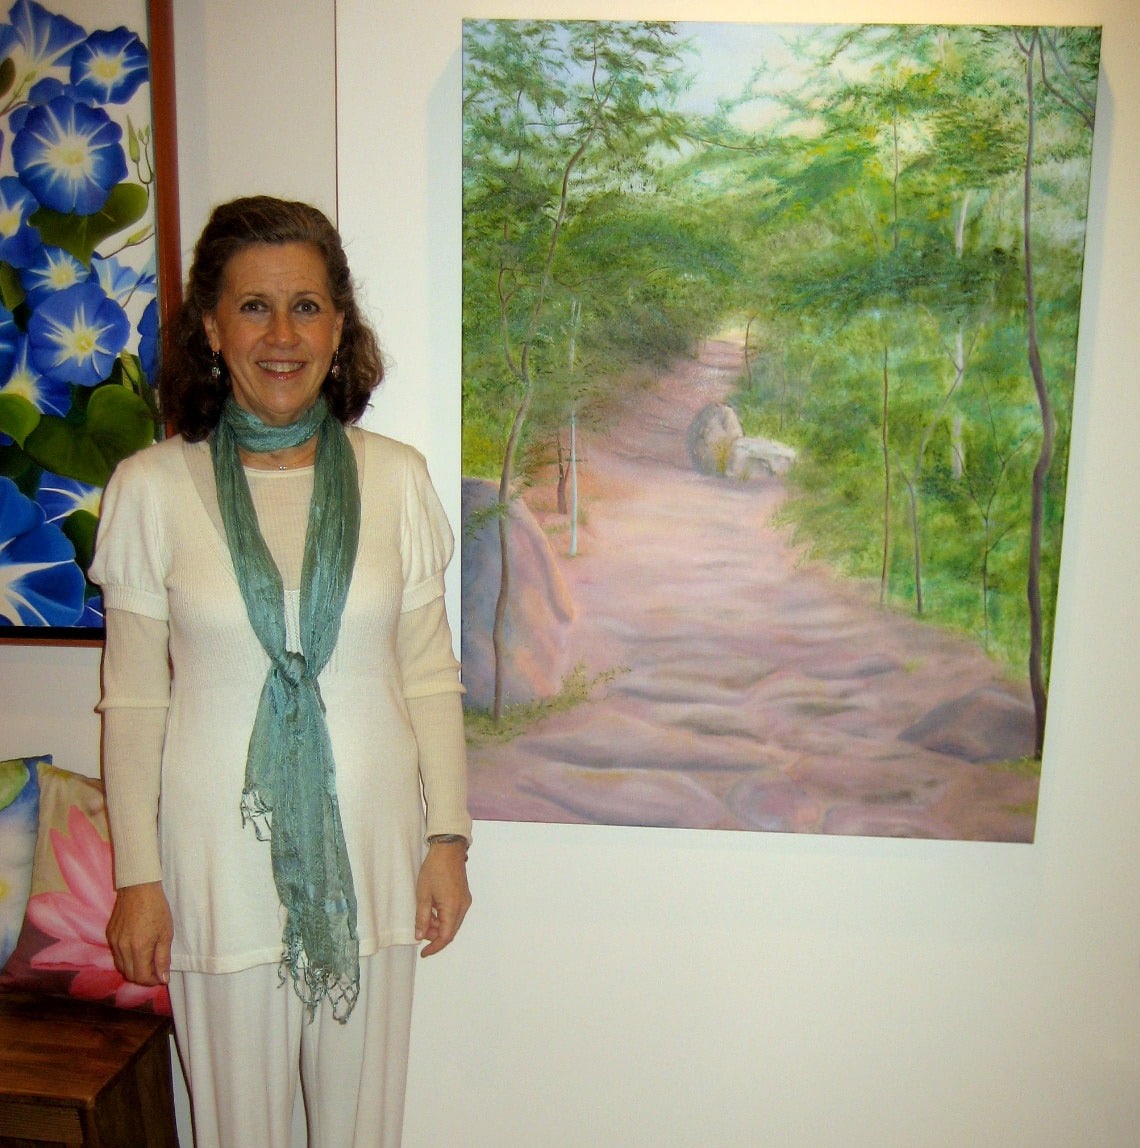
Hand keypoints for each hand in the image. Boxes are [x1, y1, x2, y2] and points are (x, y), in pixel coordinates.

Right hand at [106, 881, 173, 985]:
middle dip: (143, 977)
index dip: (152, 981)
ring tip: (148, 961)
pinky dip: (126, 958)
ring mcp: (113, 941)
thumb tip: (163, 978)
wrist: (139, 887)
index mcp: (138, 947)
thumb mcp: (166, 933)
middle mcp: (122, 948)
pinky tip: (137, 950)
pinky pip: (116, 954)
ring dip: (134, 969)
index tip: (161, 977)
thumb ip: (163, 958)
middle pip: (129, 974)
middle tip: (156, 971)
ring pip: (121, 966)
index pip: (141, 976)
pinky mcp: (109, 935)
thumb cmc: (157, 908)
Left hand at [414, 841, 470, 956]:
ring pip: (452, 922)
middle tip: (420, 931)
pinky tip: (433, 909)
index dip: (434, 947)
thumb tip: (420, 936)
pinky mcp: (464, 895)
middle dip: (435, 935)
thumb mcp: (423, 895)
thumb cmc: (434, 869)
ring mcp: (465, 900)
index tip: (424, 953)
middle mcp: (462, 906)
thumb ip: (422, 918)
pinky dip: (444, 916)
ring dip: (439, 925)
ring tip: (424, 917)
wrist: (448, 849)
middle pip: (450, 931)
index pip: (445, 936)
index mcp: (453, 908)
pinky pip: (455, 913)